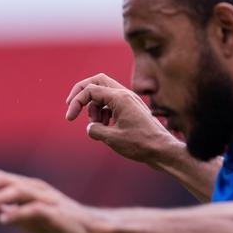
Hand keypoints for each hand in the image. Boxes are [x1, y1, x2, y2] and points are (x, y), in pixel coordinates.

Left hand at [0, 168, 104, 232]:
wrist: (87, 231)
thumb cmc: (53, 223)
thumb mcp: (21, 218)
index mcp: (25, 186)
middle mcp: (34, 187)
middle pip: (4, 179)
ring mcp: (45, 198)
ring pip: (17, 191)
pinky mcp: (55, 213)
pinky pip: (33, 210)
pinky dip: (17, 213)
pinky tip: (3, 221)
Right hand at [64, 73, 182, 166]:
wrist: (163, 151)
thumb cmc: (141, 144)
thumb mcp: (112, 138)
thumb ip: (94, 129)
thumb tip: (90, 127)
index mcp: (120, 97)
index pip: (90, 90)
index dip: (76, 102)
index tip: (69, 119)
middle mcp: (125, 95)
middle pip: (97, 81)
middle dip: (82, 93)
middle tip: (72, 107)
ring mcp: (129, 101)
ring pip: (104, 93)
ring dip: (94, 107)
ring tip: (96, 126)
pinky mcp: (132, 109)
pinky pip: (112, 103)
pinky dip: (103, 113)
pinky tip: (105, 127)